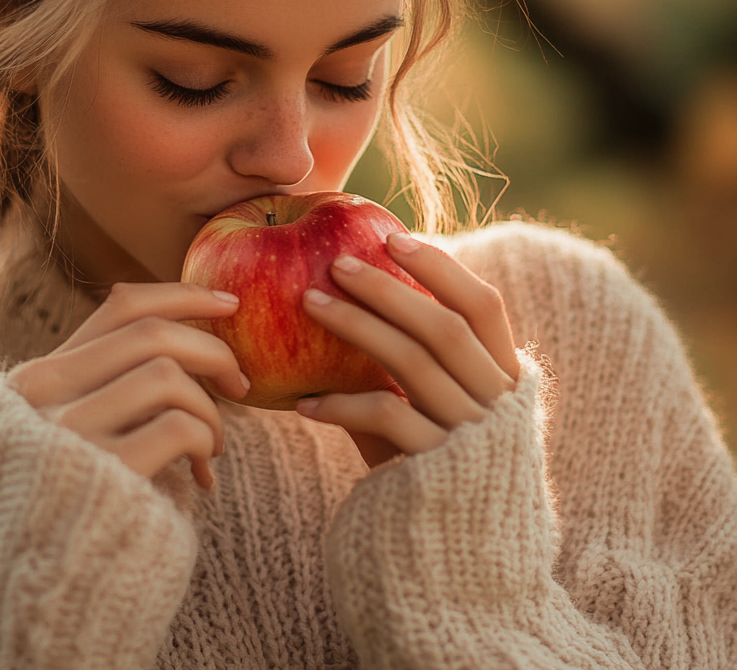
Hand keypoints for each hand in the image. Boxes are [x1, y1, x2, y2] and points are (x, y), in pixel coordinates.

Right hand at [9, 282, 248, 488]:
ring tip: (213, 446)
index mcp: (36, 380)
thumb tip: (188, 334)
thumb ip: (108, 388)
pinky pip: (179, 425)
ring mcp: (66, 433)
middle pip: (150, 332)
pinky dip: (206, 440)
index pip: (119, 308)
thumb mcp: (75, 436)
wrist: (36, 606)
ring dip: (210, 408)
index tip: (230, 304)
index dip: (182, 295)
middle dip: (211, 349)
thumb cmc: (78, 511)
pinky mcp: (102, 473)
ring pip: (167, 375)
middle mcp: (40, 397)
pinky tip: (203, 474)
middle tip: (242, 381)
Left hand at [296, 233, 518, 467]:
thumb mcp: (432, 415)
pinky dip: (340, 404)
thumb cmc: (434, 472)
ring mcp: (471, 437)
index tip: (392, 238)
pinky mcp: (437, 471)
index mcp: (504, 379)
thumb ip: (412, 367)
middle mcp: (496, 404)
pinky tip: (303, 403)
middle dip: (388, 288)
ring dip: (357, 326)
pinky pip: (385, 418)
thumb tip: (355, 301)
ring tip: (308, 303)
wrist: (458, 570)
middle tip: (336, 263)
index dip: (442, 268)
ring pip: (413, 362)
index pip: (485, 307)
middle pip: (444, 327)